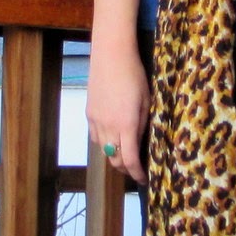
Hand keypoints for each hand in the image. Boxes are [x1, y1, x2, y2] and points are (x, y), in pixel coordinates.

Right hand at [86, 37, 149, 184]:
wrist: (111, 56)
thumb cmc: (134, 76)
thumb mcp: (146, 102)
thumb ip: (143, 125)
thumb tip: (141, 142)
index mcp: (126, 125)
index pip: (130, 160)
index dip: (136, 173)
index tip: (143, 179)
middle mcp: (108, 127)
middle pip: (114, 160)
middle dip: (125, 168)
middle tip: (136, 169)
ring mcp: (96, 121)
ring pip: (103, 150)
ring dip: (114, 156)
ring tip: (125, 155)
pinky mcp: (89, 114)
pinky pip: (95, 137)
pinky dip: (104, 143)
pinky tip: (112, 138)